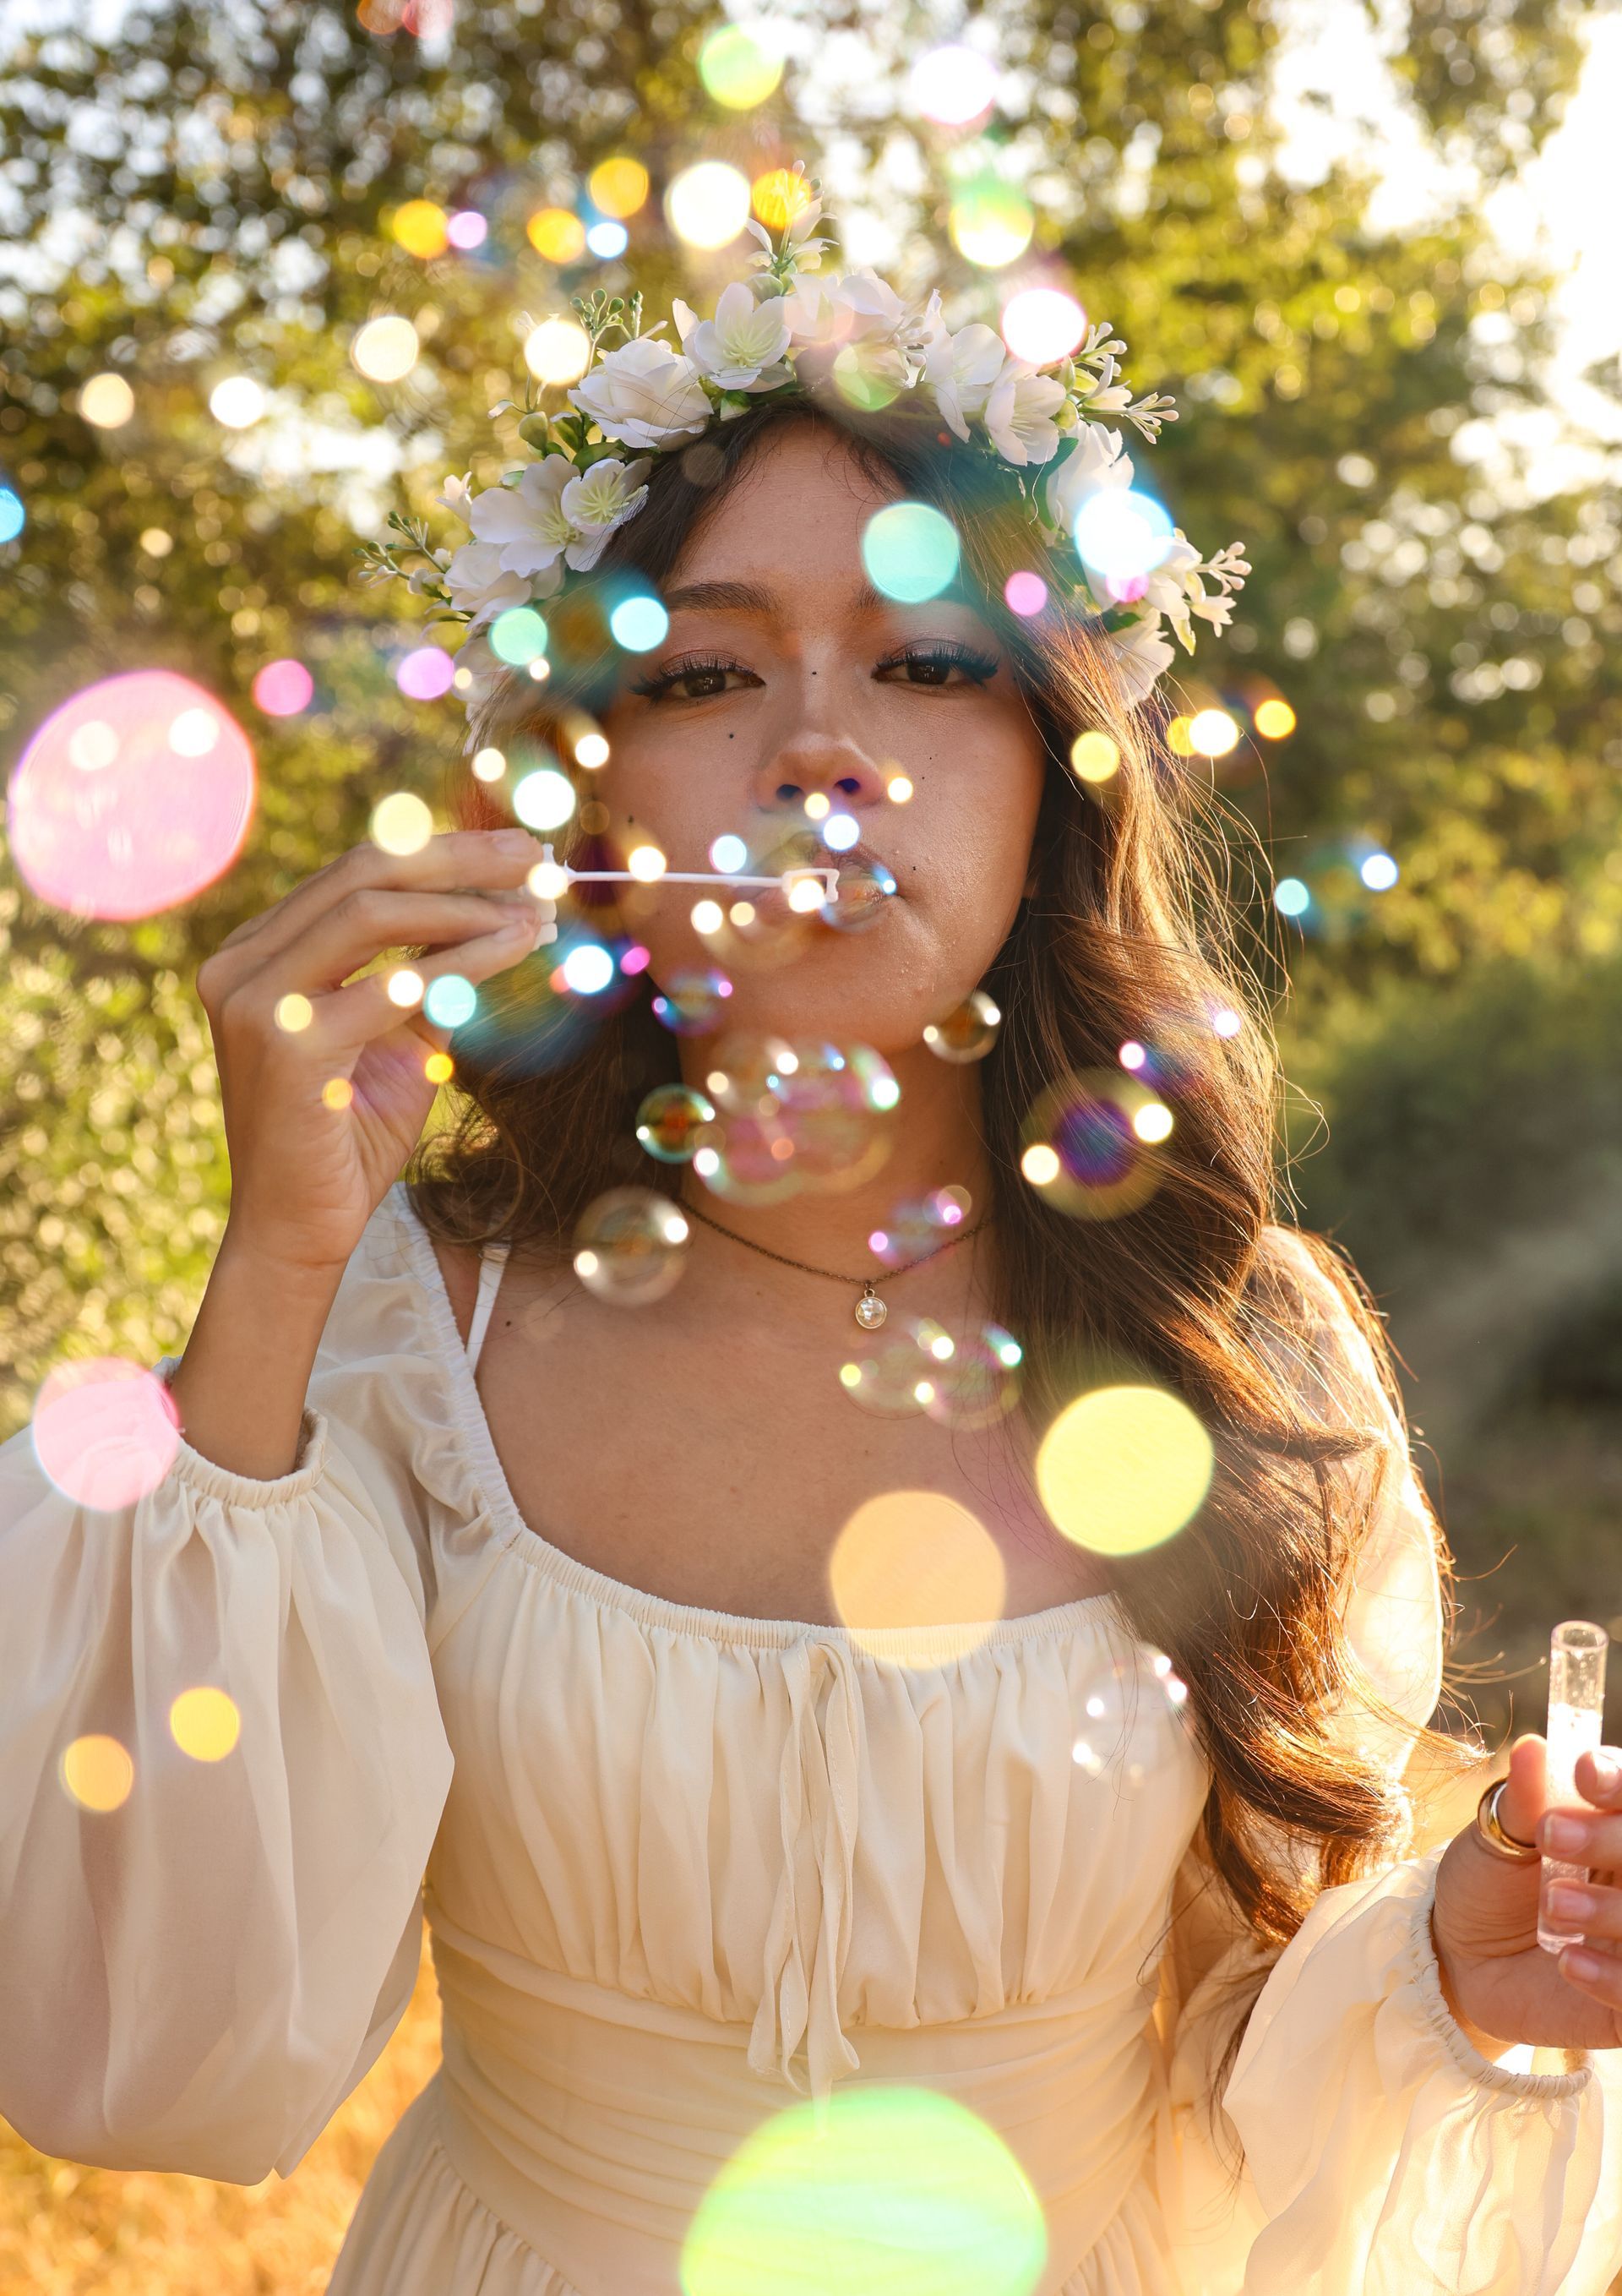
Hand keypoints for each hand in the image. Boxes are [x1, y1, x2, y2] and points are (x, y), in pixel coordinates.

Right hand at [196, 827, 551, 1277]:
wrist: (300, 1229)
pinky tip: (516, 949)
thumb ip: (428, 977)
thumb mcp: (398, 1039)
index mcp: (259, 952)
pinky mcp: (285, 1043)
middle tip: (537, 855)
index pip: (355, 874)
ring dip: (467, 905)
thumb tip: (506, 915)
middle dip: (459, 857)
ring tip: (537, 909)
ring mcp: (253, 999)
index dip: (441, 853)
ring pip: (370, 912)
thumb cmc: (350, 1137)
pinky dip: (461, 960)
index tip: (516, 851)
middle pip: (361, 873)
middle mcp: (242, 964)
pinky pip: (389, 985)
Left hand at [1431, 1737, 1621, 2053]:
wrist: (1461, 1956)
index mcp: (1615, 1829)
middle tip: (1554, 1836)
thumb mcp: (1498, 1838)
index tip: (1587, 1775)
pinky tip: (1568, 1960)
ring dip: (1612, 1910)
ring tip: (1553, 1905)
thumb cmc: (1489, 1883)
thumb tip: (1532, 1747)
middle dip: (1613, 1839)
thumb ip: (1524, 1801)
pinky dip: (1613, 1977)